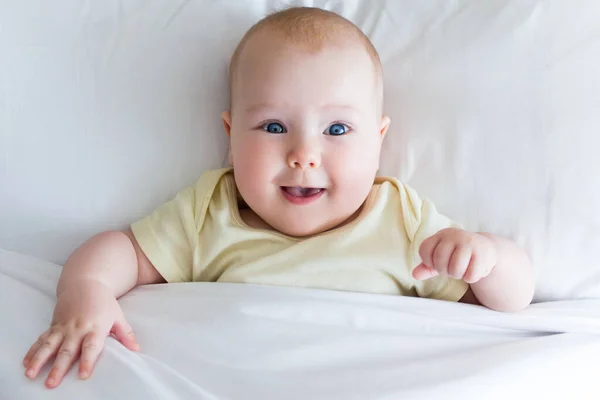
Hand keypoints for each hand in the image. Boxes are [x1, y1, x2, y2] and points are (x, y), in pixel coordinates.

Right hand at [23, 280, 138, 388]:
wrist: (85, 283)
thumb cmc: (104, 303)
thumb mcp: (118, 316)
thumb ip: (126, 334)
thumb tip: (136, 349)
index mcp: (95, 328)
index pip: (91, 347)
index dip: (88, 361)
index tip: (83, 375)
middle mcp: (77, 329)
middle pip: (67, 350)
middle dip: (59, 367)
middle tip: (52, 383)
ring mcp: (63, 327)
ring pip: (49, 345)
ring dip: (39, 360)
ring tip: (30, 373)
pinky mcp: (54, 325)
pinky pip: (42, 339)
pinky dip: (33, 351)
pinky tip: (26, 362)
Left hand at [412, 228, 496, 283]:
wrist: (484, 249)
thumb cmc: (456, 254)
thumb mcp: (439, 258)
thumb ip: (426, 267)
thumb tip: (415, 275)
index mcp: (441, 235)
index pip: (425, 250)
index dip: (428, 262)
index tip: (436, 263)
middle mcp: (454, 235)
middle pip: (439, 260)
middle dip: (444, 270)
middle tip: (451, 269)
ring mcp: (470, 244)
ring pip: (455, 269)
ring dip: (457, 275)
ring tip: (461, 270)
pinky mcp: (483, 255)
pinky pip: (470, 275)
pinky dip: (470, 278)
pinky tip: (472, 270)